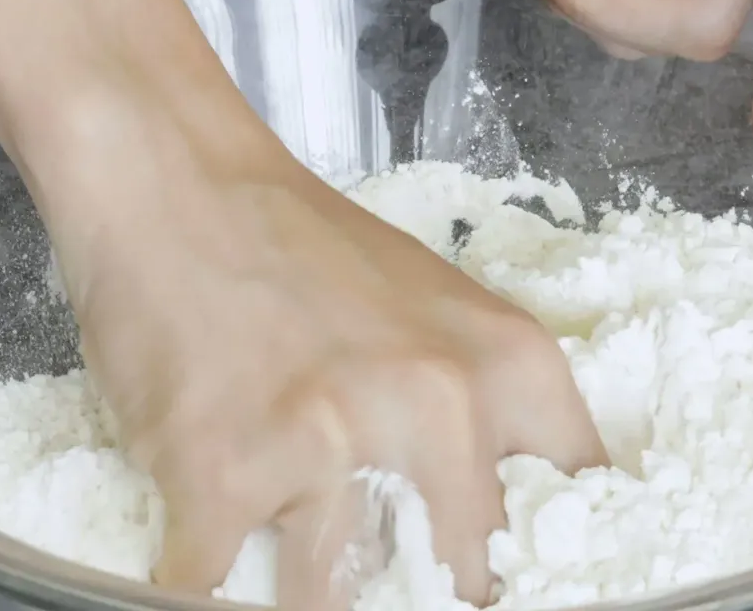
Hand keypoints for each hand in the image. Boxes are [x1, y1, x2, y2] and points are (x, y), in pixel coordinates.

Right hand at [70, 124, 607, 608]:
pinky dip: (208, 580)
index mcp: (508, 367)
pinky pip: (215, 587)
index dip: (535, 562)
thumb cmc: (303, 245)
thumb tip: (495, 527)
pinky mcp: (219, 473)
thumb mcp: (437, 314)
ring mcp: (328, 446)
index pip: (575, 508)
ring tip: (288, 547)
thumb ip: (485, 412)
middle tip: (391, 582)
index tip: (496, 577)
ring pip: (337, 604)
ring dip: (309, 593)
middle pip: (464, 580)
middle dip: (422, 592)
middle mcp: (435, 410)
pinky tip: (206, 542)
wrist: (177, 183)